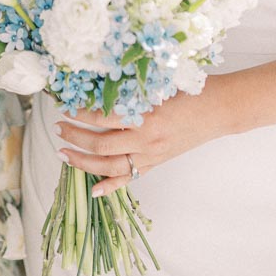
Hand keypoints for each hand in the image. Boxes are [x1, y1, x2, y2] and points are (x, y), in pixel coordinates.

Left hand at [56, 77, 230, 194]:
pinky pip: (128, 179)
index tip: (65, 106)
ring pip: (109, 166)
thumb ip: (131, 90)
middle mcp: (146, 140)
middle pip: (100, 144)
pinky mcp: (155, 164)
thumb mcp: (159, 85)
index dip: (79, 113)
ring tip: (63, 153)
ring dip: (82, 161)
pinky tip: (92, 190)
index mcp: (147, 116)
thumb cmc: (191, 90)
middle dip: (74, 137)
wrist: (218, 110)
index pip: (103, 117)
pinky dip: (109, 186)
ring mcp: (151, 156)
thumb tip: (98, 87)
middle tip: (58, 127)